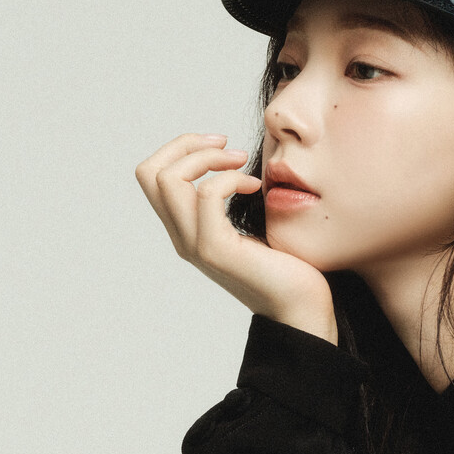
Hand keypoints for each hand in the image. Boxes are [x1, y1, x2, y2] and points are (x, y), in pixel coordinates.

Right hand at [135, 134, 336, 341]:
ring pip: (169, 180)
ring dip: (207, 157)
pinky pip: (207, 194)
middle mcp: (183, 238)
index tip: (221, 146)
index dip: (181, 149)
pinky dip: (231, 178)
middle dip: (186, 145)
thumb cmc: (286, 265)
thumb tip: (232, 156)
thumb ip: (230, 198)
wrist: (303, 308)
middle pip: (150, 173)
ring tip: (243, 162)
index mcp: (187, 229)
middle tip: (227, 146)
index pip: (154, 176)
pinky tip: (255, 186)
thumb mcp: (250, 223)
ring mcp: (195, 245)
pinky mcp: (216, 249)